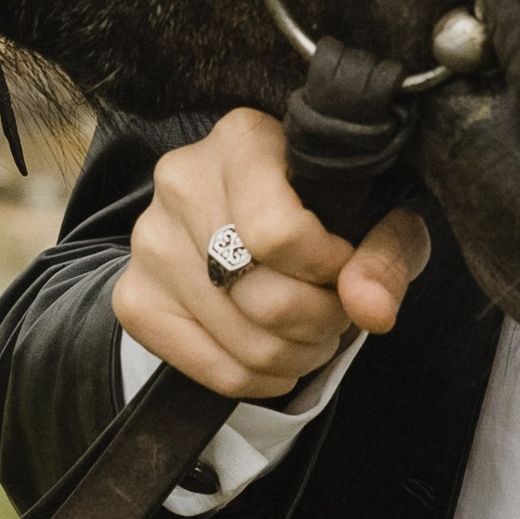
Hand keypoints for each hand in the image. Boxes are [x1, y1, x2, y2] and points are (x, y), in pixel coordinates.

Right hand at [111, 105, 431, 399]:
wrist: (247, 217)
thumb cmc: (324, 207)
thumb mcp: (376, 214)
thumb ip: (385, 254)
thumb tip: (372, 311)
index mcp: (242, 140)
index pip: (278, 233)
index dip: (327, 268)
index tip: (343, 265)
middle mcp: (181, 182)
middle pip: (263, 298)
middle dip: (321, 323)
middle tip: (337, 312)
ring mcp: (149, 242)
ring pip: (243, 342)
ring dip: (297, 355)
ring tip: (312, 331)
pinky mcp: (134, 298)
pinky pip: (213, 371)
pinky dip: (260, 379)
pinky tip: (278, 352)